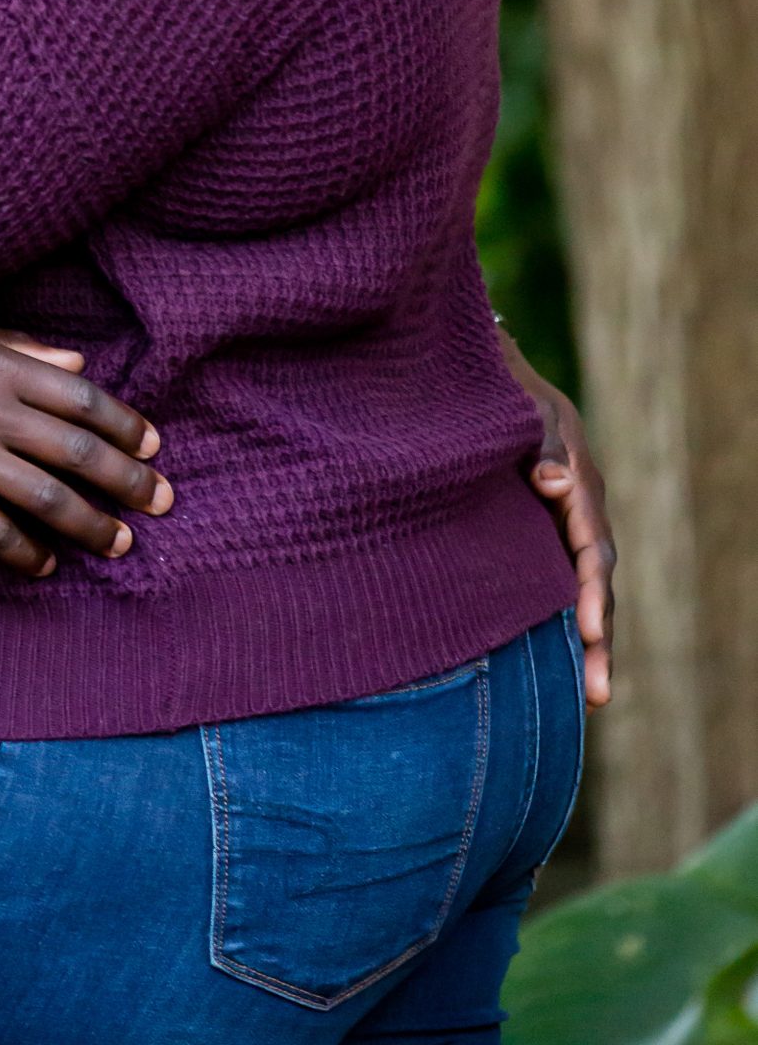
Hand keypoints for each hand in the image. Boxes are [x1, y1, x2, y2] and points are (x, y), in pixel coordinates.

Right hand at [0, 321, 172, 577]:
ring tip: (121, 541)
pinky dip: (25, 552)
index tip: (152, 447)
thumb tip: (79, 365)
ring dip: (91, 524)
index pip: (81, 398)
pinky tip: (46, 565)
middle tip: (162, 501)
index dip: (124, 425)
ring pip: (45, 498)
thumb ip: (19, 348)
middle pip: (76, 451)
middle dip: (127, 480)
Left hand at [501, 330, 615, 705]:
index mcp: (579, 486)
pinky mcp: (536, 540)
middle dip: (598, 638)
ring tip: (589, 699)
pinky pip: (552, 587)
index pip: (592, 548)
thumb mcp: (526, 408)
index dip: (591, 590)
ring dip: (584, 645)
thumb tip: (556, 481)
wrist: (484, 383)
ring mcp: (558, 531)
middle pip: (595, 584)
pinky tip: (554, 673)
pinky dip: (558, 627)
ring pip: (578, 594)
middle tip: (597, 692)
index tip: (590, 629)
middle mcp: (577, 516)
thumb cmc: (503, 395)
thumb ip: (543, 443)